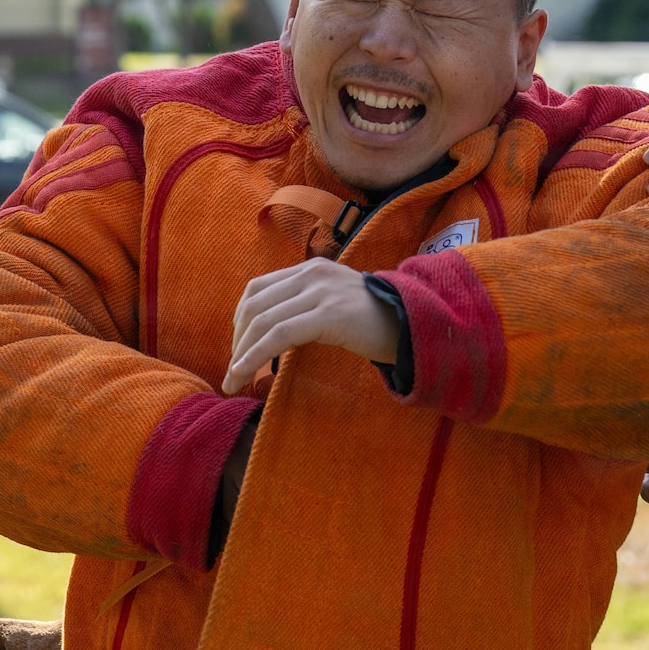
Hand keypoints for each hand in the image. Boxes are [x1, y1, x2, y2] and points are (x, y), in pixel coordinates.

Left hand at [221, 259, 399, 395]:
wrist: (415, 324)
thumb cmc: (375, 323)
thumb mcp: (334, 304)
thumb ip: (305, 307)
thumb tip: (272, 336)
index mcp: (310, 269)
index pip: (258, 289)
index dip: (240, 321)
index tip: (238, 349)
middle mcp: (311, 274)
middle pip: (255, 304)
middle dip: (237, 340)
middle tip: (232, 370)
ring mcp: (321, 292)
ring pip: (263, 320)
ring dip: (241, 353)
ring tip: (232, 380)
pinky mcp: (329, 314)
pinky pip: (279, 335)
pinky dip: (255, 356)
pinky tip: (244, 374)